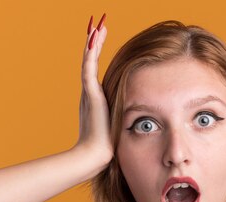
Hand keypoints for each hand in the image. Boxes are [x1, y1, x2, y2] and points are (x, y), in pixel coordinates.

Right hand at [75, 14, 113, 165]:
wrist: (96, 155)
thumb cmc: (110, 145)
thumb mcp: (120, 125)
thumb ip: (124, 117)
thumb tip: (137, 119)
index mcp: (95, 97)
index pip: (95, 68)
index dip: (97, 51)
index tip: (101, 36)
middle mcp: (89, 92)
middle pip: (90, 59)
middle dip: (94, 41)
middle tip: (97, 23)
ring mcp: (88, 93)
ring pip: (88, 60)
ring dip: (92, 41)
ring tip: (96, 24)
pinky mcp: (90, 95)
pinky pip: (89, 68)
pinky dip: (90, 53)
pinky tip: (94, 38)